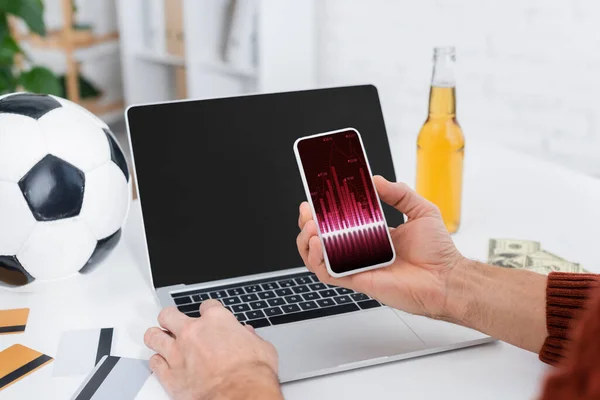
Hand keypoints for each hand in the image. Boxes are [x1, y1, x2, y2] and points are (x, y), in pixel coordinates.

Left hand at [144, 301, 282, 399]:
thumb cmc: (252, 373)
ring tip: (160, 339)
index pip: (207, 306)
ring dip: (157, 337)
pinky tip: (162, 364)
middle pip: (169, 315)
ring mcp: (178, 353)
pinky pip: (154, 363)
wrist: (240, 395)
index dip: (208, 311)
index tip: (208, 316)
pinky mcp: (170, 375)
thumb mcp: (262, 348)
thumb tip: (248, 336)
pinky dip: (157, 363)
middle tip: (173, 322)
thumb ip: (251, 338)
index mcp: (216, 321)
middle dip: (170, 318)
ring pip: (154, 336)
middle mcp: (193, 332)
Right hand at [296, 175, 463, 318]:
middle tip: (307, 212)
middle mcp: (361, 250)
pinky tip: (319, 244)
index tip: (315, 198)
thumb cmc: (439, 252)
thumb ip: (399, 193)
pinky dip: (317, 260)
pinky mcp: (358, 280)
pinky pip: (328, 274)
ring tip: (310, 228)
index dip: (323, 212)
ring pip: (318, 257)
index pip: (339, 222)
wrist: (447, 279)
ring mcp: (357, 266)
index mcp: (372, 234)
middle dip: (308, 224)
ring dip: (307, 241)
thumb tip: (375, 179)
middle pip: (322, 239)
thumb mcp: (421, 210)